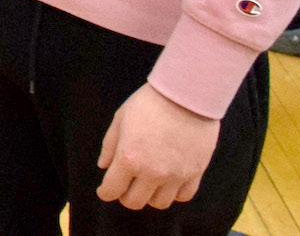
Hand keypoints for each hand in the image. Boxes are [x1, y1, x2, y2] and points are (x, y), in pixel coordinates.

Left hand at [96, 84, 219, 210]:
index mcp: (129, 159)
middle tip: (125, 185)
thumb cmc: (149, 103)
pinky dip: (173, 193)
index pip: (112, 191)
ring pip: (159, 203)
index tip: (105, 190)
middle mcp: (152, 173)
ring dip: (149, 196)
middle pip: (134, 202)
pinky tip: (168, 181)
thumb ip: (110, 146)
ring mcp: (176, 175)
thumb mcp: (120, 120)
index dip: (105, 192)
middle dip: (125, 196)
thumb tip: (104, 166)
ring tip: (147, 182)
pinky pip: (183, 196)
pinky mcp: (196, 173)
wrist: (186, 95)